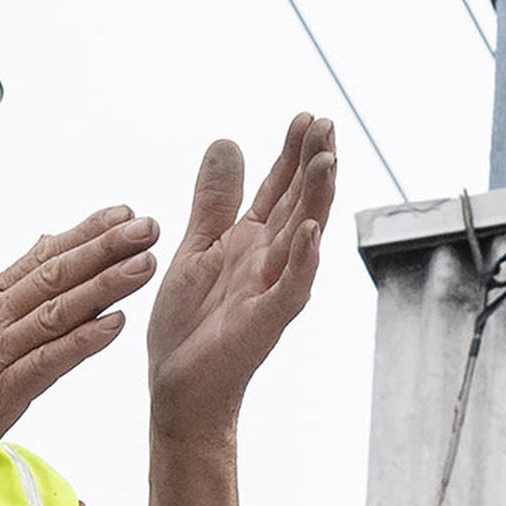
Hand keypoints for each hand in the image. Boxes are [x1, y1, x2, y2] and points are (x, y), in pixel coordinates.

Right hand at [0, 210, 162, 505]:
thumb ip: (3, 298)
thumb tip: (39, 254)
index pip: (42, 258)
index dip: (85, 233)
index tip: (123, 213)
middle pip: (55, 274)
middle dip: (105, 247)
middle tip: (146, 225)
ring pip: (57, 309)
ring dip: (104, 285)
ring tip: (143, 263)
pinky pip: (47, 361)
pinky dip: (82, 341)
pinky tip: (115, 324)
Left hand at [143, 117, 337, 447]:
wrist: (179, 387)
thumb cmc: (191, 325)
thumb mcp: (197, 247)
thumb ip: (215, 199)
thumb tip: (228, 140)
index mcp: (252, 242)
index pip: (280, 188)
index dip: (293, 153)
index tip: (306, 117)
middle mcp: (270, 261)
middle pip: (299, 203)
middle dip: (314, 164)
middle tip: (327, 124)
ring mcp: (272, 290)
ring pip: (303, 238)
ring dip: (316, 200)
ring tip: (327, 161)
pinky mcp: (264, 321)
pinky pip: (290, 288)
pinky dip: (302, 261)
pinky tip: (309, 233)